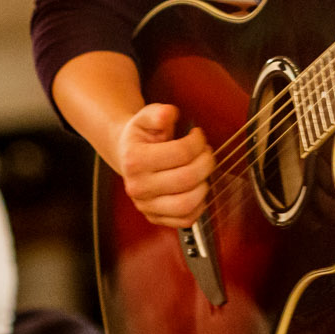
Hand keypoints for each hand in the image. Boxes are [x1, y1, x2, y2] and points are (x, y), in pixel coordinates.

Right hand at [114, 103, 213, 229]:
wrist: (128, 155)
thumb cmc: (141, 136)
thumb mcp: (146, 117)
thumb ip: (158, 113)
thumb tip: (169, 114)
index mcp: (134, 160)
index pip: (181, 153)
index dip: (198, 142)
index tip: (198, 135)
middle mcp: (137, 186)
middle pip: (187, 179)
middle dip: (206, 162)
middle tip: (206, 152)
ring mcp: (145, 205)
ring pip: (186, 204)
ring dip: (204, 184)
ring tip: (202, 170)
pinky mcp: (154, 218)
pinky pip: (185, 219)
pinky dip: (199, 205)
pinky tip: (197, 188)